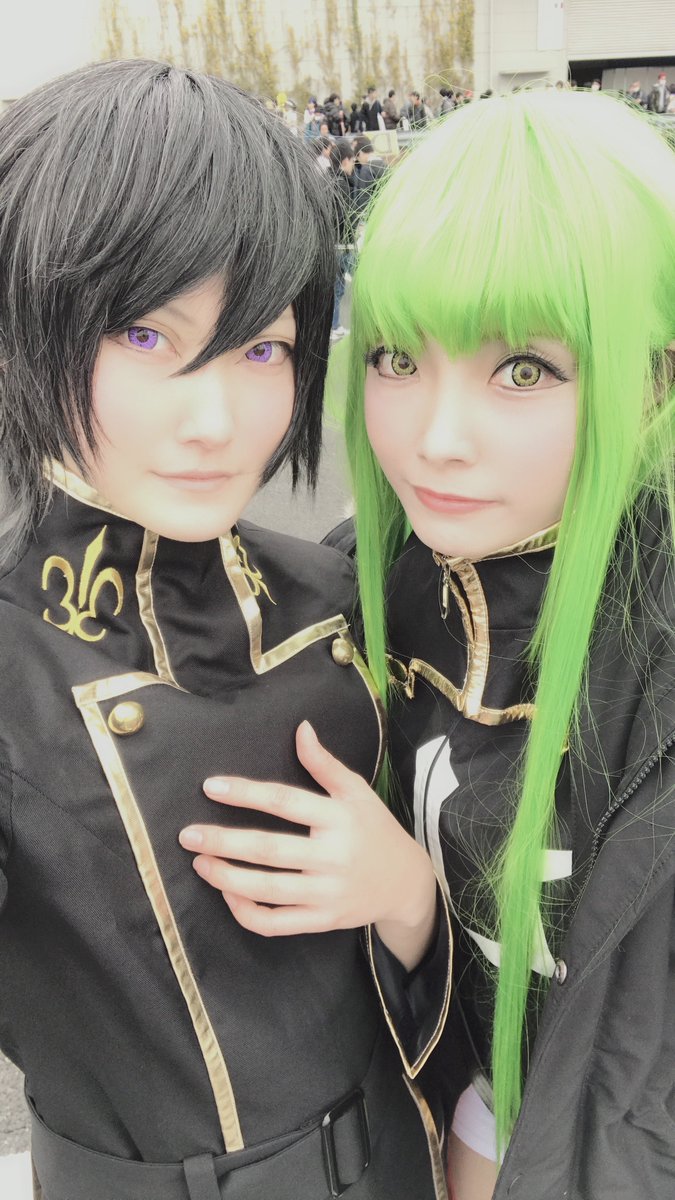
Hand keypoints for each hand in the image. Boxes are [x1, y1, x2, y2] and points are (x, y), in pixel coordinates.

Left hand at [179, 721, 437, 967]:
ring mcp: (327, 893)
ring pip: (268, 890)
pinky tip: (227, 894)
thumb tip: (300, 728)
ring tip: (200, 863)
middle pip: (269, 850)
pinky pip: (277, 924)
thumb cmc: (375, 829)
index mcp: (340, 818)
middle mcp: (333, 857)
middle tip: (188, 835)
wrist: (407, 883)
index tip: (211, 787)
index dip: (246, 793)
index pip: (285, 801)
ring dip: (227, 878)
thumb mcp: (358, 791)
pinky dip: (247, 913)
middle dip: (224, 842)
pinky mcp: (323, 922)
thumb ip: (325, 764)